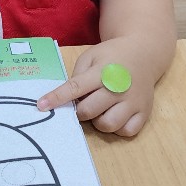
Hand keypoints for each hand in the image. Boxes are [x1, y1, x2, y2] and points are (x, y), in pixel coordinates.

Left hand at [38, 42, 154, 136]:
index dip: (56, 98)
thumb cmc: (111, 56)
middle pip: (89, 111)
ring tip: (100, 109)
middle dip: (80, 111)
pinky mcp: (144, 112)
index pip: (75, 88)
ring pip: (108, 125)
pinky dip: (117, 128)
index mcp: (102, 72)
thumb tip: (67, 99)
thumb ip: (77, 76)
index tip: (41, 106)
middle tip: (83, 103)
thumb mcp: (91, 56)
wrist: (143, 53)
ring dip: (98, 121)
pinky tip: (115, 115)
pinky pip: (126, 131)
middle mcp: (118, 88)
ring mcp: (133, 101)